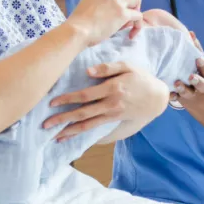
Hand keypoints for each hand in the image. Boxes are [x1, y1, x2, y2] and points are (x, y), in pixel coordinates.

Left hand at [45, 61, 168, 140]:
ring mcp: (113, 115)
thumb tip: (88, 70)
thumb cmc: (141, 78)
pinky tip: (73, 138)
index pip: (85, 95)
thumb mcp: (128, 66)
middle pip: (82, 114)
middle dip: (62, 120)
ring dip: (70, 131)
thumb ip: (108, 67)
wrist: (158, 97)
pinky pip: (97, 130)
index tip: (52, 103)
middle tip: (45, 125)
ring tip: (55, 136)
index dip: (67, 100)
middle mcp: (111, 104)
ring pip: (88, 126)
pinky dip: (84, 135)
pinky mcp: (115, 122)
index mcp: (112, 88)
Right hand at [66, 0, 142, 47]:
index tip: (112, 17)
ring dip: (136, 10)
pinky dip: (138, 25)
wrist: (76, 31)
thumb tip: (98, 14)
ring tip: (130, 24)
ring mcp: (116, 2)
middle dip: (130, 3)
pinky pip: (138, 15)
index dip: (117, 4)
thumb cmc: (76, 26)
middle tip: (125, 18)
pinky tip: (131, 34)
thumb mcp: (82, 8)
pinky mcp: (122, 13)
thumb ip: (91, 5)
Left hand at [170, 31, 203, 104]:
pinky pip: (176, 99)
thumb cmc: (191, 66)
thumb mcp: (194, 57)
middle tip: (191, 76)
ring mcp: (190, 92)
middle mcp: (199, 85)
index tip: (198, 59)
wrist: (187, 85)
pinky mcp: (179, 97)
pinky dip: (172, 96)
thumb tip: (190, 33)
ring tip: (177, 83)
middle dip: (198, 81)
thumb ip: (194, 47)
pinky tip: (169, 93)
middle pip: (203, 86)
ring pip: (189, 93)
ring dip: (184, 89)